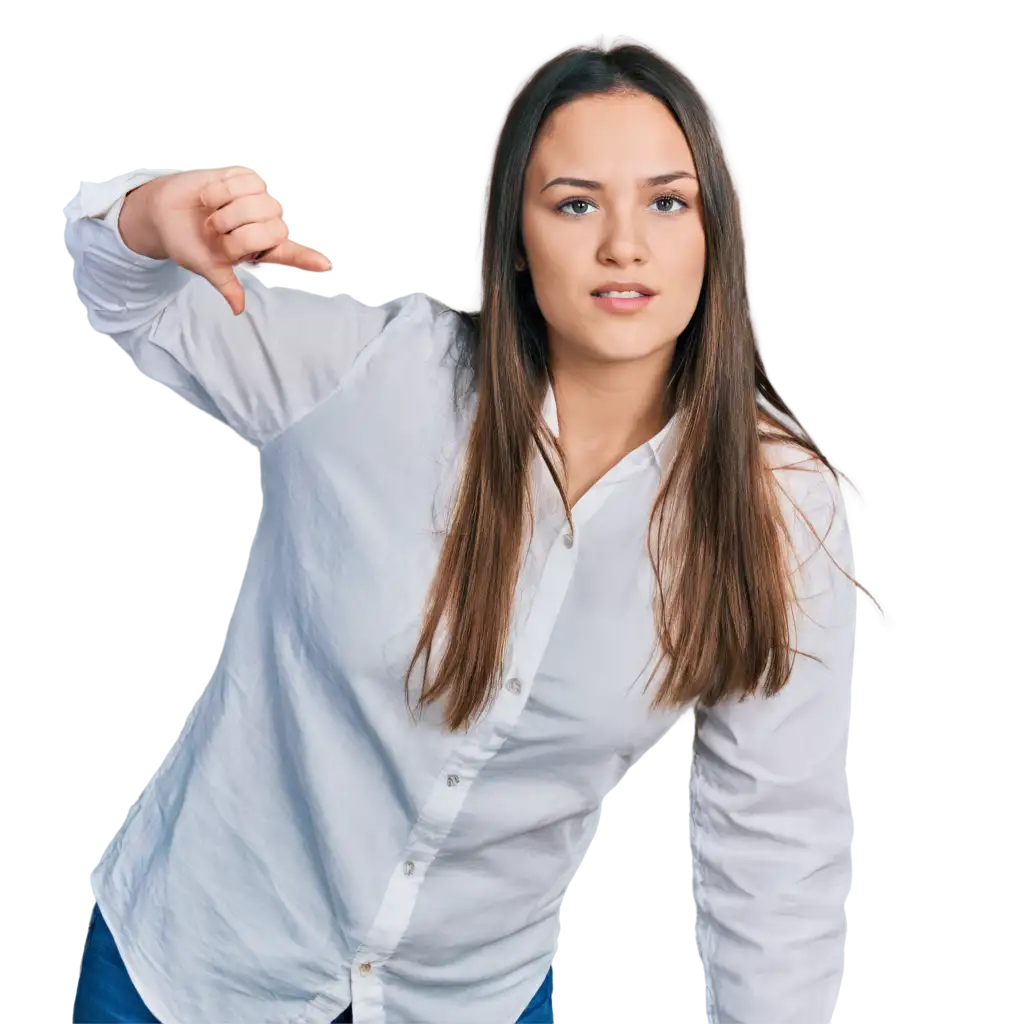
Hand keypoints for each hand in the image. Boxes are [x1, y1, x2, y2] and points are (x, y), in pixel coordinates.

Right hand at [128, 166, 331, 314]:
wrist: (163, 214)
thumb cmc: (188, 243)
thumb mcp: (206, 267)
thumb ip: (225, 285)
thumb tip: (238, 310)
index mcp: (258, 251)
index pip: (288, 256)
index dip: (305, 259)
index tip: (324, 265)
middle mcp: (263, 226)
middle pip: (272, 227)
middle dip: (236, 231)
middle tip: (214, 231)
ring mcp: (256, 201)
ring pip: (259, 203)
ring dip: (226, 210)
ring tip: (211, 213)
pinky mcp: (244, 178)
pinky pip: (244, 181)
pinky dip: (221, 189)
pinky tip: (211, 195)